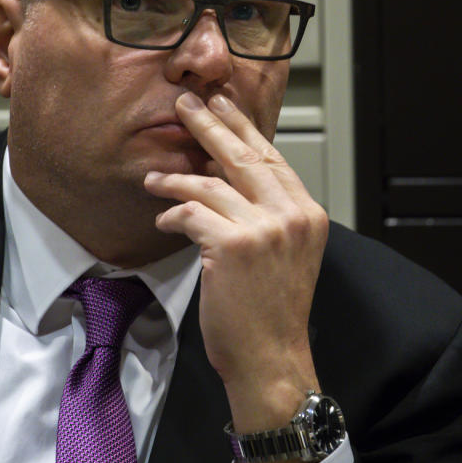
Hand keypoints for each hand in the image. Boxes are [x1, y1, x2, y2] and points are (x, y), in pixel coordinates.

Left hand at [144, 91, 328, 438]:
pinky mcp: (232, 245)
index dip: (245, 128)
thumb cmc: (272, 312)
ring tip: (153, 178)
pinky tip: (163, 219)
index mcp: (307, 215)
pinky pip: (191, 213)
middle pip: (245, 157)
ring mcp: (263, 229)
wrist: (271, 358)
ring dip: (175, 179)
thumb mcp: (285, 254)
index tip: (226, 105)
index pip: (273, 159)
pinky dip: (173, 214)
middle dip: (212, 126)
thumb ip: (267, 214)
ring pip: (210, 184)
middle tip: (188, 104)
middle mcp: (291, 216)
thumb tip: (226, 177)